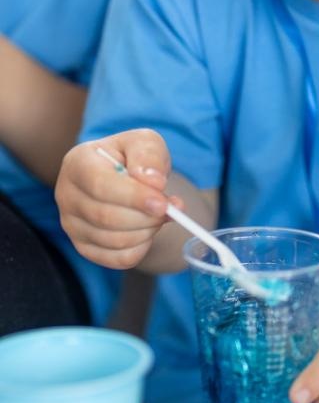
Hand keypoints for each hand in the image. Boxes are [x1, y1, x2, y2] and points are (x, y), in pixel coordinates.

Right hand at [56, 129, 180, 269]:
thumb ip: (149, 156)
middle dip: (145, 217)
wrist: (127, 178)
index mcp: (77, 163)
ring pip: (113, 240)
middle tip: (168, 209)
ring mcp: (71, 224)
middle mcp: (66, 195)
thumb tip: (153, 182)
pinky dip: (141, 248)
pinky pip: (117, 259)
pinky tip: (147, 230)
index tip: (162, 203)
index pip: (100, 185)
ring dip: (146, 231)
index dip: (134, 197)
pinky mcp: (83, 247)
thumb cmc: (133, 158)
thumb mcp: (145, 143)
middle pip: (106, 217)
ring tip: (158, 215)